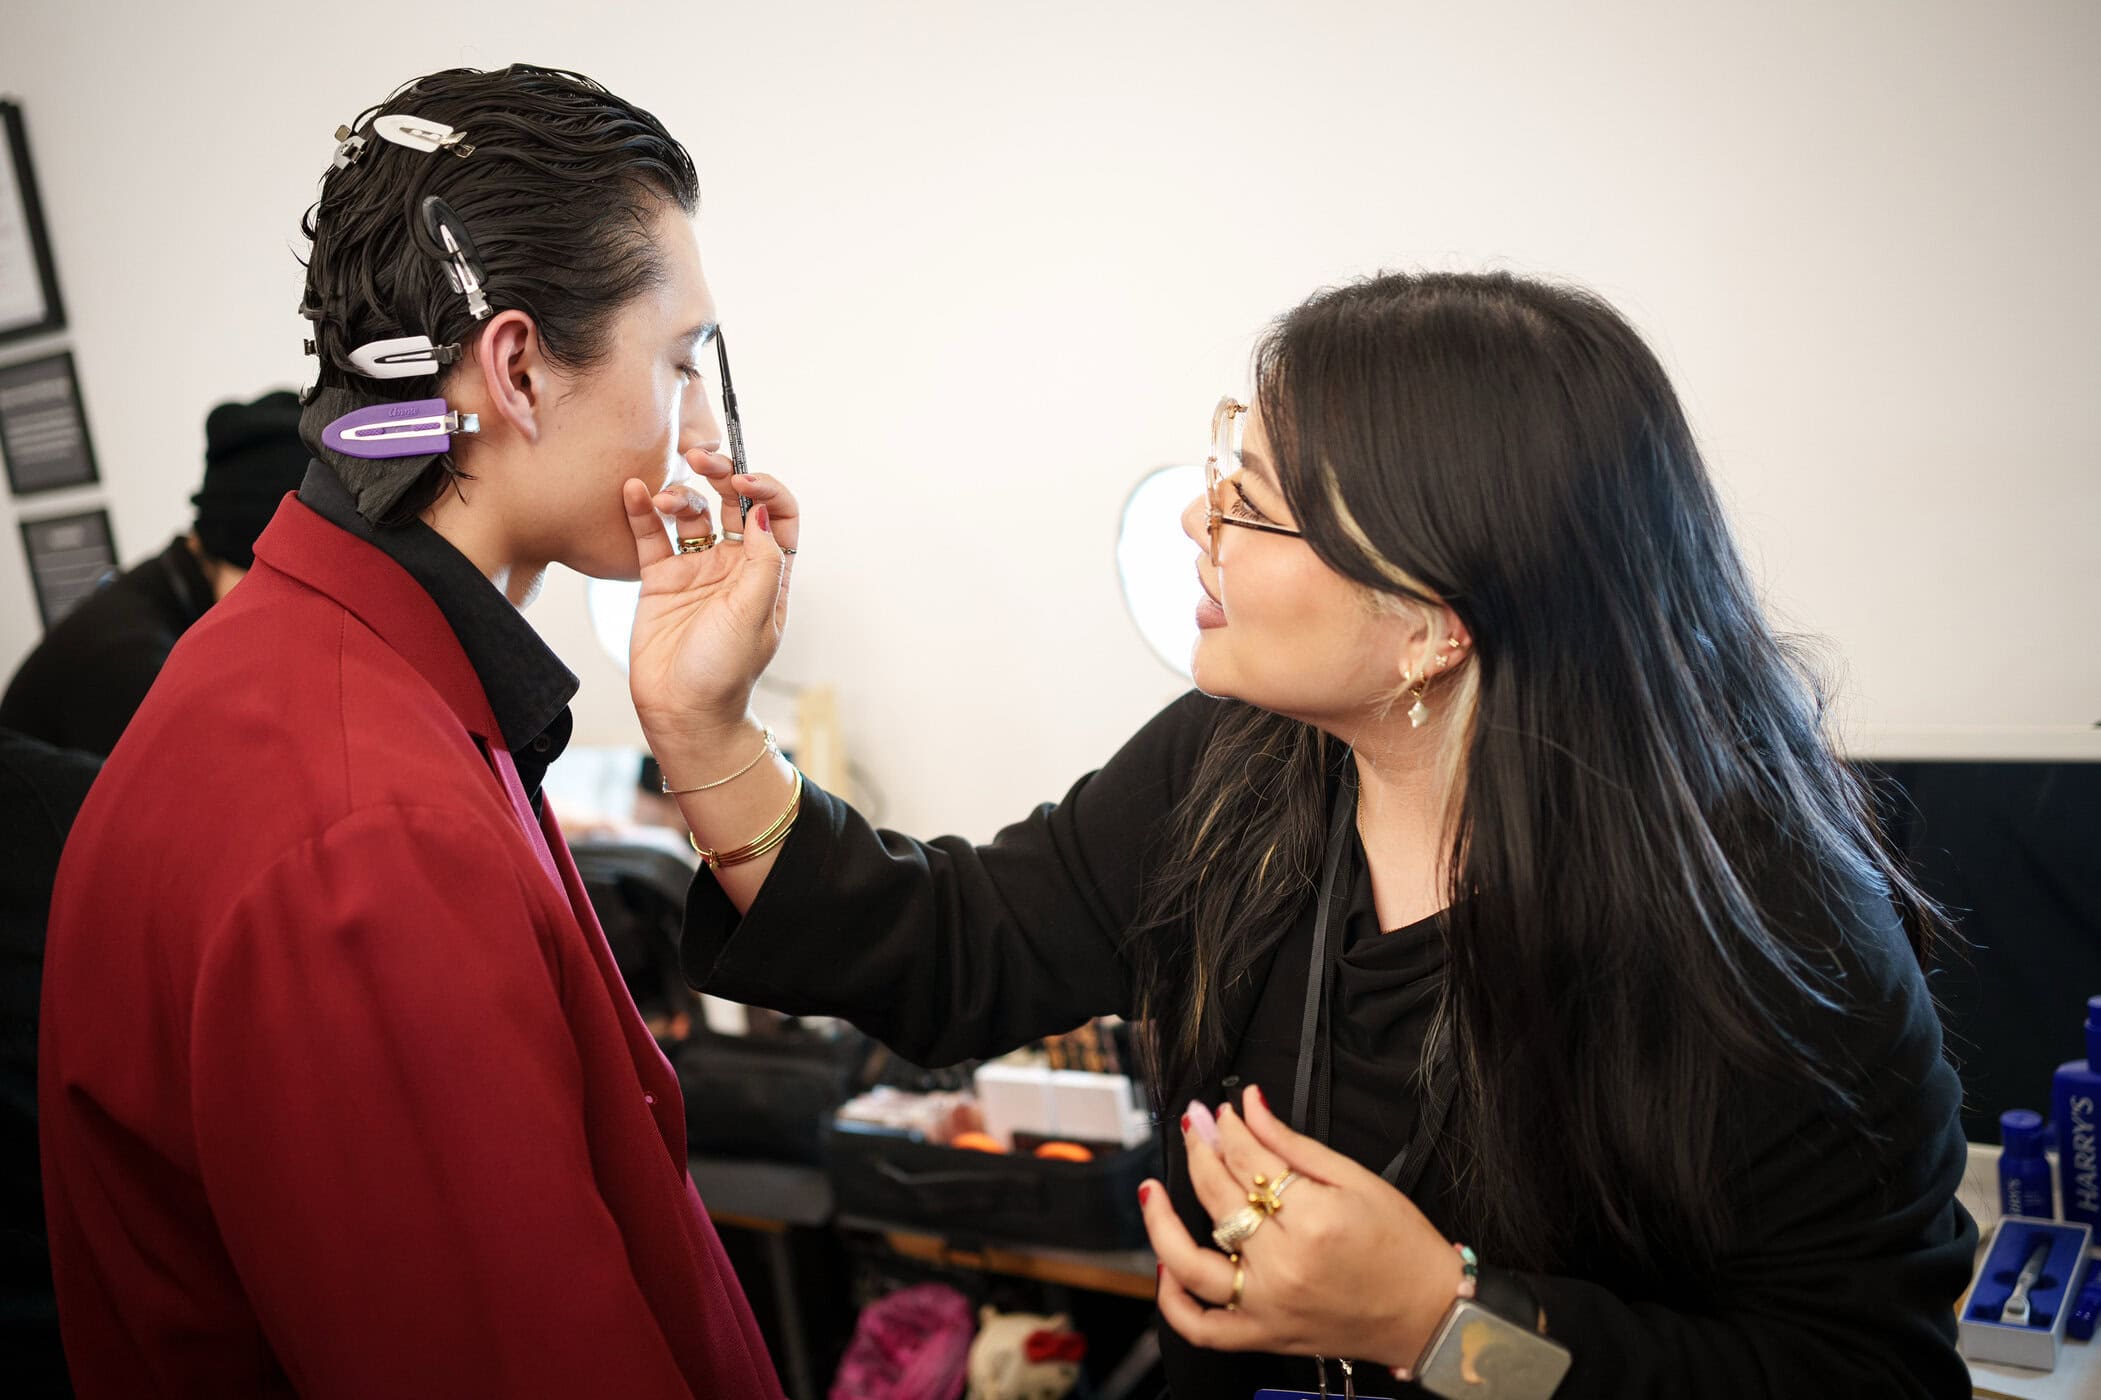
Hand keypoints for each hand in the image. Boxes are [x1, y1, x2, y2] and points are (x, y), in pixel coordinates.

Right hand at [621, 450, 801, 735]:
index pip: (778, 516)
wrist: (682, 711)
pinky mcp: (660, 580)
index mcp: (768, 574)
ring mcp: (696, 571)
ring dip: (682, 494)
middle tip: (702, 459)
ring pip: (692, 514)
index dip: (766, 490)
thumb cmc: (725, 671)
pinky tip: (636, 492)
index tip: (744, 482)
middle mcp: (734, 566)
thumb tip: (760, 511)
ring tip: (667, 498)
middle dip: (722, 474)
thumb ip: (762, 560)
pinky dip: (644, 510)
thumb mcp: (754, 614)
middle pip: (733, 504)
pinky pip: (653, 535)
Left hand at [1138, 1083, 1462, 1370]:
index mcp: (1312, 1219)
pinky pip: (1202, 1328)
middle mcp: (1284, 1264)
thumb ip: (1293, 1143)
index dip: (1227, 1128)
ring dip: (1163, 1223)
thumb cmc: (1403, 1246)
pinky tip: (1164, 1269)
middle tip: (1194, 1127)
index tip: (1219, 1111)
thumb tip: (1249, 1105)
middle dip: (1200, 1151)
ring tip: (1153, 1191)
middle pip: (1218, 1198)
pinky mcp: (1264, 1334)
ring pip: (1191, 1264)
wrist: (1430, 1313)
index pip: (1248, 1160)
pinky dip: (1174, 1302)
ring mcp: (1268, 1304)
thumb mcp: (1357, 1180)